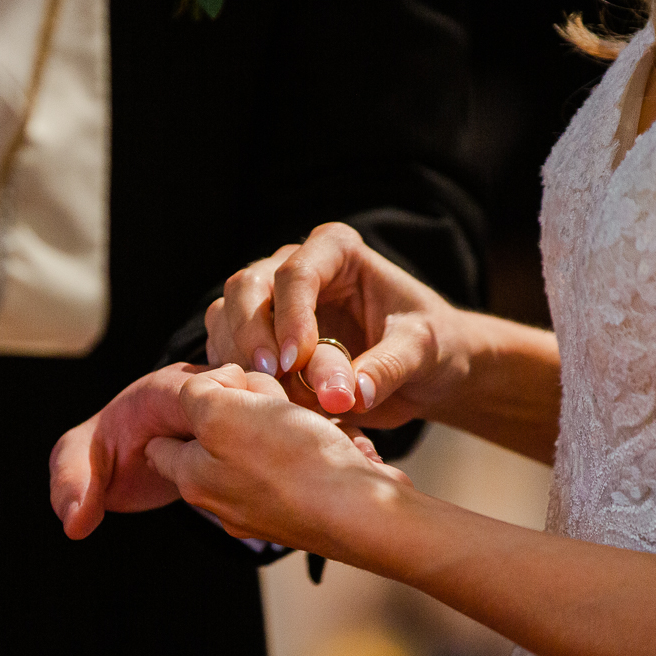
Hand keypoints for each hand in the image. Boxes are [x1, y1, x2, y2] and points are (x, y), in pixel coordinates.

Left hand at [50, 362, 394, 539]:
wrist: (363, 510)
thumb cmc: (292, 461)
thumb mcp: (221, 413)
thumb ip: (196, 395)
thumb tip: (209, 387)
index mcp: (194, 479)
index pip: (161, 443)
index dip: (185, 405)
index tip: (220, 386)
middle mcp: (224, 501)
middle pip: (216, 437)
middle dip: (240, 408)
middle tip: (268, 399)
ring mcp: (266, 509)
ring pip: (262, 445)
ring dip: (282, 420)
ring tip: (306, 416)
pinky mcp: (306, 508)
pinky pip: (300, 460)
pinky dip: (313, 441)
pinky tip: (332, 437)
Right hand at [204, 222, 467, 426]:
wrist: (423, 373)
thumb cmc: (430, 346)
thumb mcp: (423, 351)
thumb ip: (388, 367)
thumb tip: (350, 394)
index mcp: (337, 251)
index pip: (297, 272)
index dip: (290, 315)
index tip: (295, 360)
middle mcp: (296, 268)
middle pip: (246, 287)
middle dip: (250, 333)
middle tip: (270, 376)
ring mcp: (271, 303)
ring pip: (225, 318)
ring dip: (238, 359)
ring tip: (272, 397)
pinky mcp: (258, 341)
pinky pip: (227, 354)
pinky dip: (237, 380)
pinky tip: (262, 404)